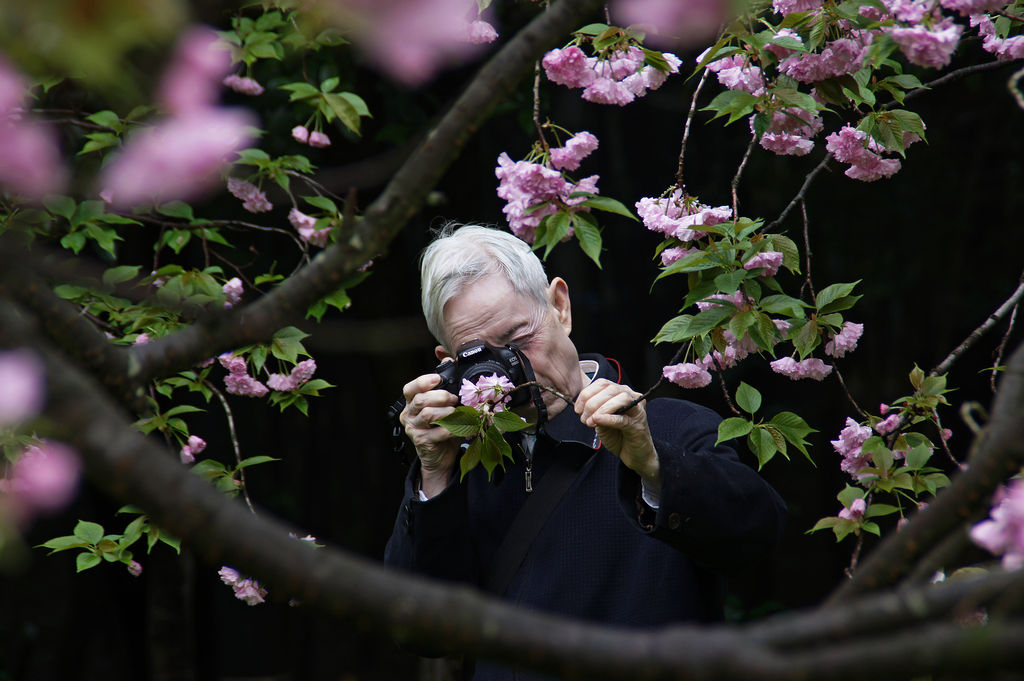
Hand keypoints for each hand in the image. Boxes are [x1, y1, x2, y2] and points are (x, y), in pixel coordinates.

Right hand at [400, 373, 459, 496]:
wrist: (441, 456)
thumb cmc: (442, 428)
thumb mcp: (442, 405)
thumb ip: (443, 385)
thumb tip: (446, 358)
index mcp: (411, 403)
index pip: (410, 389)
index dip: (423, 381)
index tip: (438, 379)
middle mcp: (409, 415)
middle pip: (420, 400)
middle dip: (441, 396)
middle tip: (454, 400)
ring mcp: (413, 429)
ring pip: (428, 414)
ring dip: (446, 412)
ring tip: (456, 413)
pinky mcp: (421, 441)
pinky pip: (437, 432)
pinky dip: (451, 428)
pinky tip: (459, 428)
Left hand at [574, 379, 659, 485]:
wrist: (634, 454)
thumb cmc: (619, 435)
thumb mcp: (601, 420)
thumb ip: (594, 411)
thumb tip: (582, 407)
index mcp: (620, 392)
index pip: (602, 383)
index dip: (587, 394)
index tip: (577, 408)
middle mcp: (631, 397)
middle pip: (610, 389)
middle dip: (592, 402)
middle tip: (583, 418)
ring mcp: (637, 410)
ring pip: (621, 398)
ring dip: (602, 408)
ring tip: (591, 422)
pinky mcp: (638, 425)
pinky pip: (623, 418)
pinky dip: (609, 418)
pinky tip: (598, 421)